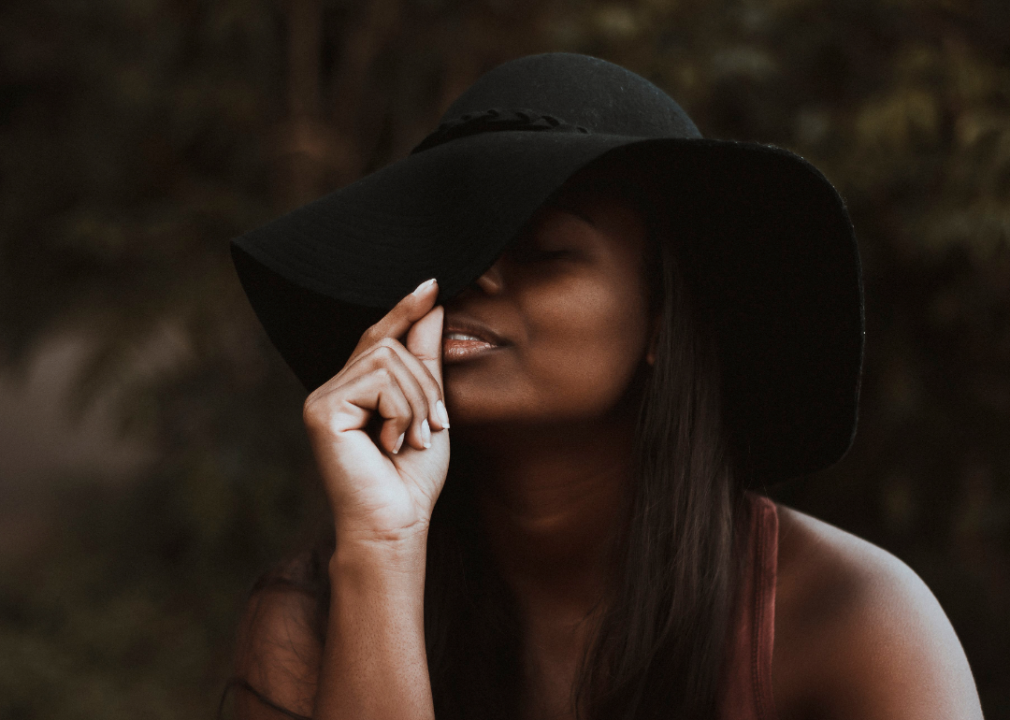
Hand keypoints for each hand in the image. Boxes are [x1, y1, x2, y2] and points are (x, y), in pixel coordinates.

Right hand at [302, 278, 448, 544]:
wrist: (398, 524)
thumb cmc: (412, 477)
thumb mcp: (428, 408)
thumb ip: (425, 360)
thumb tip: (431, 306)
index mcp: (354, 389)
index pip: (379, 336)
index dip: (404, 309)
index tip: (432, 284)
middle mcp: (331, 389)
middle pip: (389, 345)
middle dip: (425, 385)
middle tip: (432, 428)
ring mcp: (322, 398)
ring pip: (388, 360)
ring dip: (416, 402)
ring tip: (412, 441)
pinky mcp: (322, 410)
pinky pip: (378, 381)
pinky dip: (400, 413)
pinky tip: (391, 445)